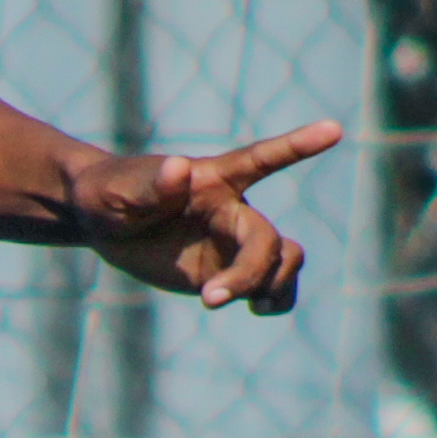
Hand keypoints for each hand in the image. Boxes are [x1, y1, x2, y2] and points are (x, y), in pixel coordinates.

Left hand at [78, 119, 344, 312]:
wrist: (102, 221)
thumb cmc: (108, 192)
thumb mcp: (119, 189)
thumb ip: (149, 184)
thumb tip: (179, 169)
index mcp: (213, 179)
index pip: (262, 158)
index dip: (298, 144)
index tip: (334, 129)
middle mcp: (233, 209)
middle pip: (268, 239)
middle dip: (251, 271)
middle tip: (210, 299)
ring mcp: (234, 243)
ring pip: (286, 260)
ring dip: (274, 286)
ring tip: (242, 305)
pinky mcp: (228, 272)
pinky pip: (272, 286)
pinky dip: (276, 299)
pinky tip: (256, 309)